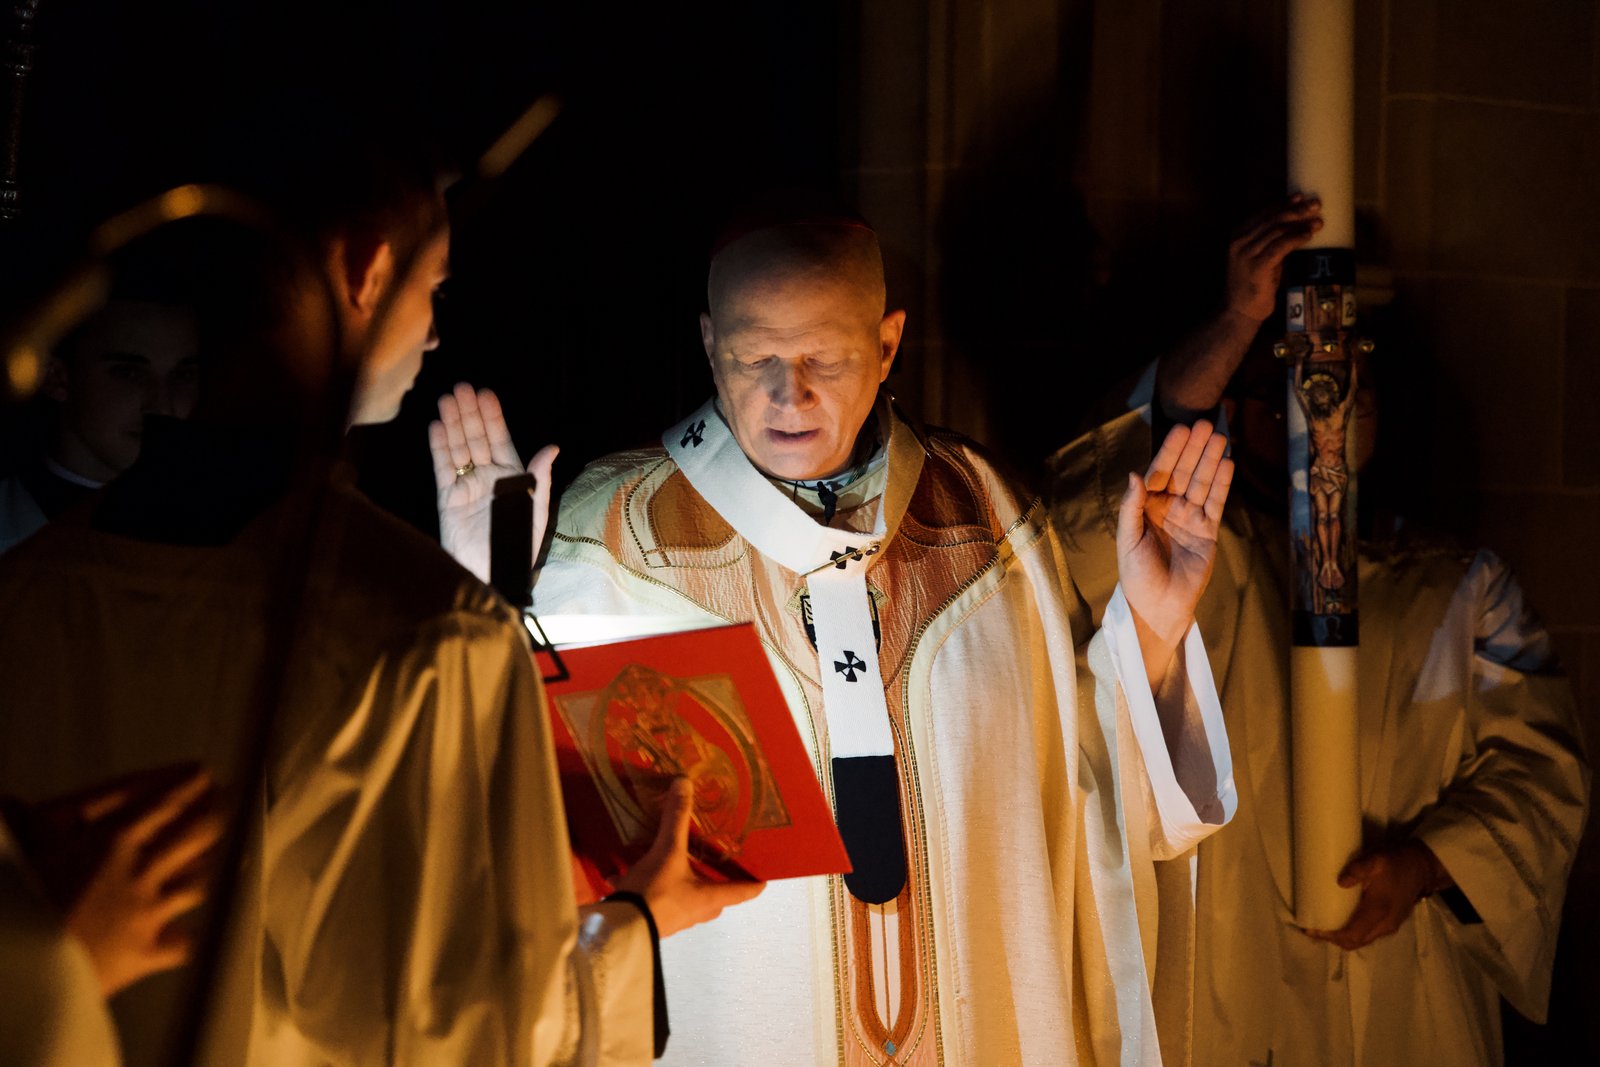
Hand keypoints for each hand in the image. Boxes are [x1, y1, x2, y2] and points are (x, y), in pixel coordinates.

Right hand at [25, 766, 222, 995]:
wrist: (26, 966)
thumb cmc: (21, 905)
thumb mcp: (22, 854)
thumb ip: (26, 824)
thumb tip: (9, 803)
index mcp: (113, 843)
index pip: (162, 806)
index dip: (188, 789)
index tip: (206, 775)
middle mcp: (140, 873)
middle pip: (195, 836)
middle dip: (216, 817)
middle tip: (230, 803)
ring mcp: (149, 911)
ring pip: (198, 882)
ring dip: (212, 868)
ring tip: (229, 854)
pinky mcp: (146, 951)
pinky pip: (180, 944)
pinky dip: (184, 938)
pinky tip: (191, 933)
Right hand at [429, 382, 558, 582]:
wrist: (491, 574)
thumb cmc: (517, 546)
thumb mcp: (533, 511)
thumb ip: (538, 478)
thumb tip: (552, 447)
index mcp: (512, 478)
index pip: (501, 441)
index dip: (493, 418)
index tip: (485, 395)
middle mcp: (488, 478)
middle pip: (477, 439)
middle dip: (469, 414)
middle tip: (461, 387)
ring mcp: (467, 486)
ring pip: (458, 449)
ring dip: (452, 424)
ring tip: (446, 400)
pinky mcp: (447, 498)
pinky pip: (443, 469)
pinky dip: (439, 448)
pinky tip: (437, 427)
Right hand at [613, 778, 764, 937]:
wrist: (620, 928)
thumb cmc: (655, 892)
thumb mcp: (667, 851)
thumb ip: (676, 818)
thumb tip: (685, 783)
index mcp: (710, 898)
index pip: (744, 892)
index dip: (756, 882)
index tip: (766, 875)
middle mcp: (697, 911)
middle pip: (717, 896)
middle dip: (719, 879)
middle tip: (718, 858)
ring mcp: (675, 918)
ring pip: (688, 898)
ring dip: (686, 882)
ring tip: (678, 860)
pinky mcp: (653, 919)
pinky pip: (659, 900)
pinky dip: (651, 886)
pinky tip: (630, 872)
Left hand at [1117, 420, 1233, 681]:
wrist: (1158, 606)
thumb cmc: (1136, 575)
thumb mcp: (1128, 539)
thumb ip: (1132, 507)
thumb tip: (1135, 474)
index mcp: (1146, 508)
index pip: (1160, 473)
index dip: (1170, 452)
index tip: (1181, 429)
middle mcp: (1168, 509)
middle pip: (1184, 473)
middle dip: (1194, 449)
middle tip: (1206, 424)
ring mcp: (1189, 519)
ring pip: (1202, 484)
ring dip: (1210, 461)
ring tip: (1220, 438)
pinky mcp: (1207, 532)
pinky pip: (1216, 504)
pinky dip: (1222, 485)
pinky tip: (1227, 465)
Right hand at [1226, 195, 1322, 323]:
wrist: (1239, 311)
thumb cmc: (1253, 286)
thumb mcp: (1260, 258)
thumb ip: (1271, 243)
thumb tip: (1297, 227)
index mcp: (1237, 236)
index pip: (1263, 213)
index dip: (1283, 203)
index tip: (1301, 197)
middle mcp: (1240, 242)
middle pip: (1272, 218)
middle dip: (1296, 210)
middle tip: (1316, 204)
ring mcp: (1247, 254)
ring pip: (1278, 230)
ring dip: (1301, 223)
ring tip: (1318, 222)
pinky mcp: (1257, 266)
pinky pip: (1280, 246)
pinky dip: (1296, 238)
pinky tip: (1308, 235)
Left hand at [1305, 842, 1450, 950]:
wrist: (1422, 866)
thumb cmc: (1396, 861)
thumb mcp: (1376, 859)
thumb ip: (1358, 869)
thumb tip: (1340, 882)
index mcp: (1379, 911)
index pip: (1352, 935)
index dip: (1330, 936)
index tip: (1311, 929)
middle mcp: (1385, 925)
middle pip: (1355, 942)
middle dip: (1332, 939)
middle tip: (1313, 928)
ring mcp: (1390, 926)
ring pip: (1362, 941)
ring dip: (1342, 938)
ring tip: (1322, 927)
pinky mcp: (1391, 923)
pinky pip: (1368, 934)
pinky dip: (1352, 933)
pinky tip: (1340, 922)